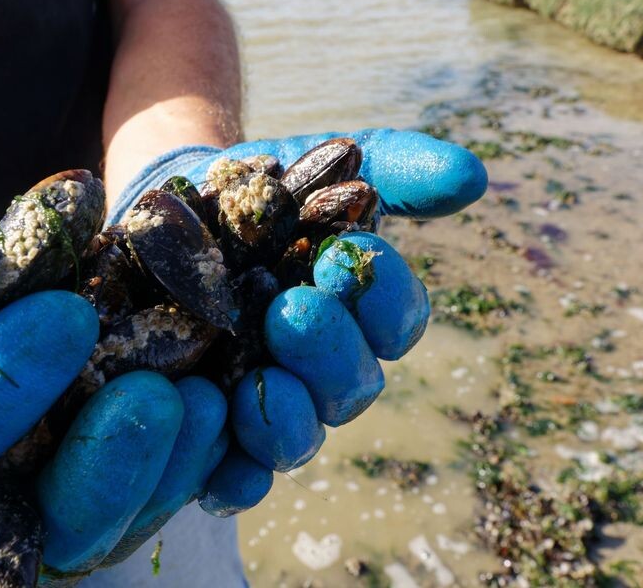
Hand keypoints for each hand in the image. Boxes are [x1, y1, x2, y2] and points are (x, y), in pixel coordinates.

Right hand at [0, 196, 227, 579]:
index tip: (63, 311)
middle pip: (19, 533)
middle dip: (93, 468)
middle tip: (153, 391)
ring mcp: (20, 514)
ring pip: (96, 533)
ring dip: (156, 472)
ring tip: (201, 395)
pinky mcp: (84, 497)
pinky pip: (140, 503)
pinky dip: (184, 462)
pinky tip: (218, 399)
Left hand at [109, 129, 486, 516]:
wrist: (169, 204)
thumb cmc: (262, 188)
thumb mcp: (323, 161)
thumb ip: (397, 168)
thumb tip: (473, 177)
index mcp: (362, 315)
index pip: (395, 322)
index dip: (383, 300)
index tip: (348, 257)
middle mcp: (323, 371)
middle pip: (351, 385)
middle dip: (329, 351)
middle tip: (291, 310)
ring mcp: (267, 404)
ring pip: (297, 437)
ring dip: (285, 418)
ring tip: (255, 383)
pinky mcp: (210, 430)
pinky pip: (233, 475)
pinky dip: (232, 481)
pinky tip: (216, 472)